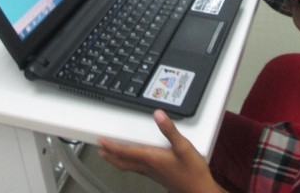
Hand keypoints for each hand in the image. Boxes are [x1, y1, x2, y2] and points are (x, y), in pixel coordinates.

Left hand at [98, 110, 226, 192]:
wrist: (200, 191)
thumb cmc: (192, 172)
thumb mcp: (183, 147)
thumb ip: (170, 130)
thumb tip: (158, 115)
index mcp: (151, 158)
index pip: (125, 151)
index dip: (111, 146)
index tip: (100, 141)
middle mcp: (148, 166)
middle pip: (123, 161)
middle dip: (110, 155)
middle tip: (100, 149)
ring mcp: (152, 173)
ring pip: (129, 166)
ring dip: (118, 160)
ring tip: (111, 155)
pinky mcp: (158, 176)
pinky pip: (137, 169)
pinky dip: (129, 164)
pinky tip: (135, 162)